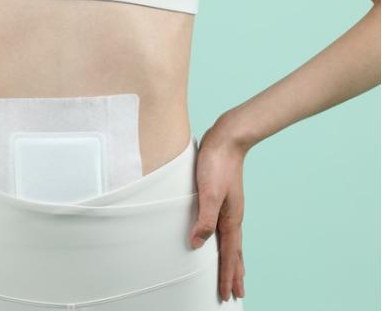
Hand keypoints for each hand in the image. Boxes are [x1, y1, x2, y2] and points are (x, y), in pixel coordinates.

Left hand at [189, 122, 247, 301]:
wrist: (227, 138)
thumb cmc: (217, 163)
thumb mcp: (209, 192)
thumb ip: (204, 219)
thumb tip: (197, 244)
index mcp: (231, 219)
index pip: (229, 255)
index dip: (226, 276)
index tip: (227, 296)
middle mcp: (232, 216)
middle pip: (234, 252)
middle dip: (234, 273)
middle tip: (235, 294)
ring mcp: (228, 206)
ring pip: (231, 240)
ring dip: (231, 259)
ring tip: (232, 271)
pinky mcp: (222, 197)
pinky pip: (224, 226)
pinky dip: (225, 240)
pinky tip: (219, 236)